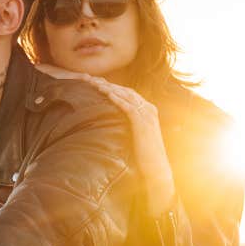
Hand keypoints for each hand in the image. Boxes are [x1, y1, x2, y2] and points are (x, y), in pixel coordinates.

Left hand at [35, 65, 175, 215]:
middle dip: (106, 83)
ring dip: (108, 87)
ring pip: (125, 95)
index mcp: (147, 110)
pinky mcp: (143, 122)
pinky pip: (128, 106)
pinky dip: (117, 98)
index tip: (94, 82)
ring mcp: (147, 114)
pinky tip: (106, 93)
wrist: (156, 168)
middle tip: (88, 77)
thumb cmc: (144, 156)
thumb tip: (110, 124)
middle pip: (124, 90)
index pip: (126, 93)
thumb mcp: (135, 137)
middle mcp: (148, 108)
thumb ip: (127, 126)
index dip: (110, 87)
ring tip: (93, 82)